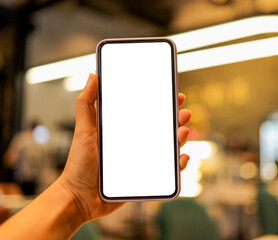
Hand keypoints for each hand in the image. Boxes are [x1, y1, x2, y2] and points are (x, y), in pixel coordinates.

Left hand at [58, 73, 191, 221]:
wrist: (79, 198)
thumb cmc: (79, 164)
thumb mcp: (83, 130)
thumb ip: (86, 103)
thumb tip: (93, 75)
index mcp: (125, 131)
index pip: (148, 113)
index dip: (163, 104)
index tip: (174, 95)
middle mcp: (136, 144)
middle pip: (163, 129)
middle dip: (177, 120)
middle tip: (183, 114)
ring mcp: (143, 160)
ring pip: (168, 148)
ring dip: (180, 139)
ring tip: (182, 133)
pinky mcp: (146, 178)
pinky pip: (168, 171)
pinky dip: (178, 165)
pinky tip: (182, 158)